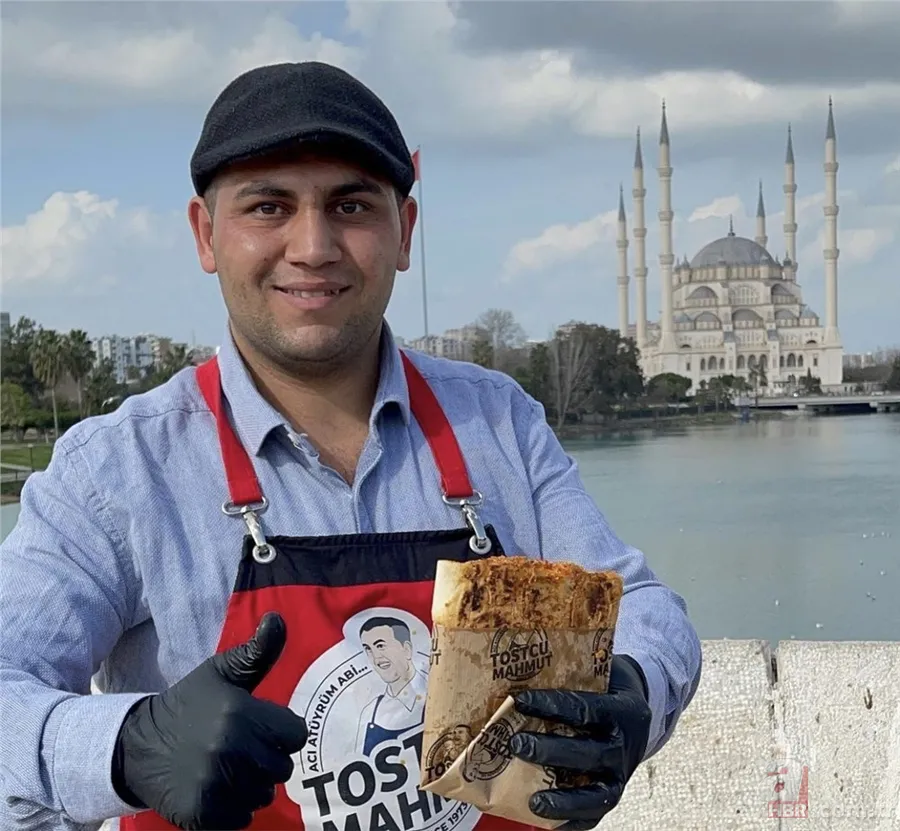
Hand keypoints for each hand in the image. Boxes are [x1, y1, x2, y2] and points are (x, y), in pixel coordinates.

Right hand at [112, 612, 307, 830]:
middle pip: (283, 768)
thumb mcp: (222, 672)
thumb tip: (277, 619)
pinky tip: (217, 787)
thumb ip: (257, 651)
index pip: (296, 735)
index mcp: (241, 714)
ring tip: (229, 767)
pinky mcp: (202, 813)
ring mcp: (216, 784)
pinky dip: (235, 808)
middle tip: (242, 748)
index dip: (282, 732)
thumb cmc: (191, 704)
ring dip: (252, 784)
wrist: (138, 744)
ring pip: (264, 794)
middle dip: (268, 759)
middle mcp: (231, 750)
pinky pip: (243, 818)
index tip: (262, 728)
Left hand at [509, 655, 651, 829]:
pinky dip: (572, 820)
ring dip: (564, 799)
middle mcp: (626, 745)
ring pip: (597, 793)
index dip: (551, 704)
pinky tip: (544, 819)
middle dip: (550, 751)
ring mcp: (623, 773)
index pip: (585, 709)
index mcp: (624, 710)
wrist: (642, 706)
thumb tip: (522, 663)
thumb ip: (572, 672)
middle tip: (516, 744)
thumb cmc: (608, 684)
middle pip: (588, 753)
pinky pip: (596, 814)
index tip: (520, 700)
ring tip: (533, 800)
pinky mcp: (616, 791)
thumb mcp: (599, 670)